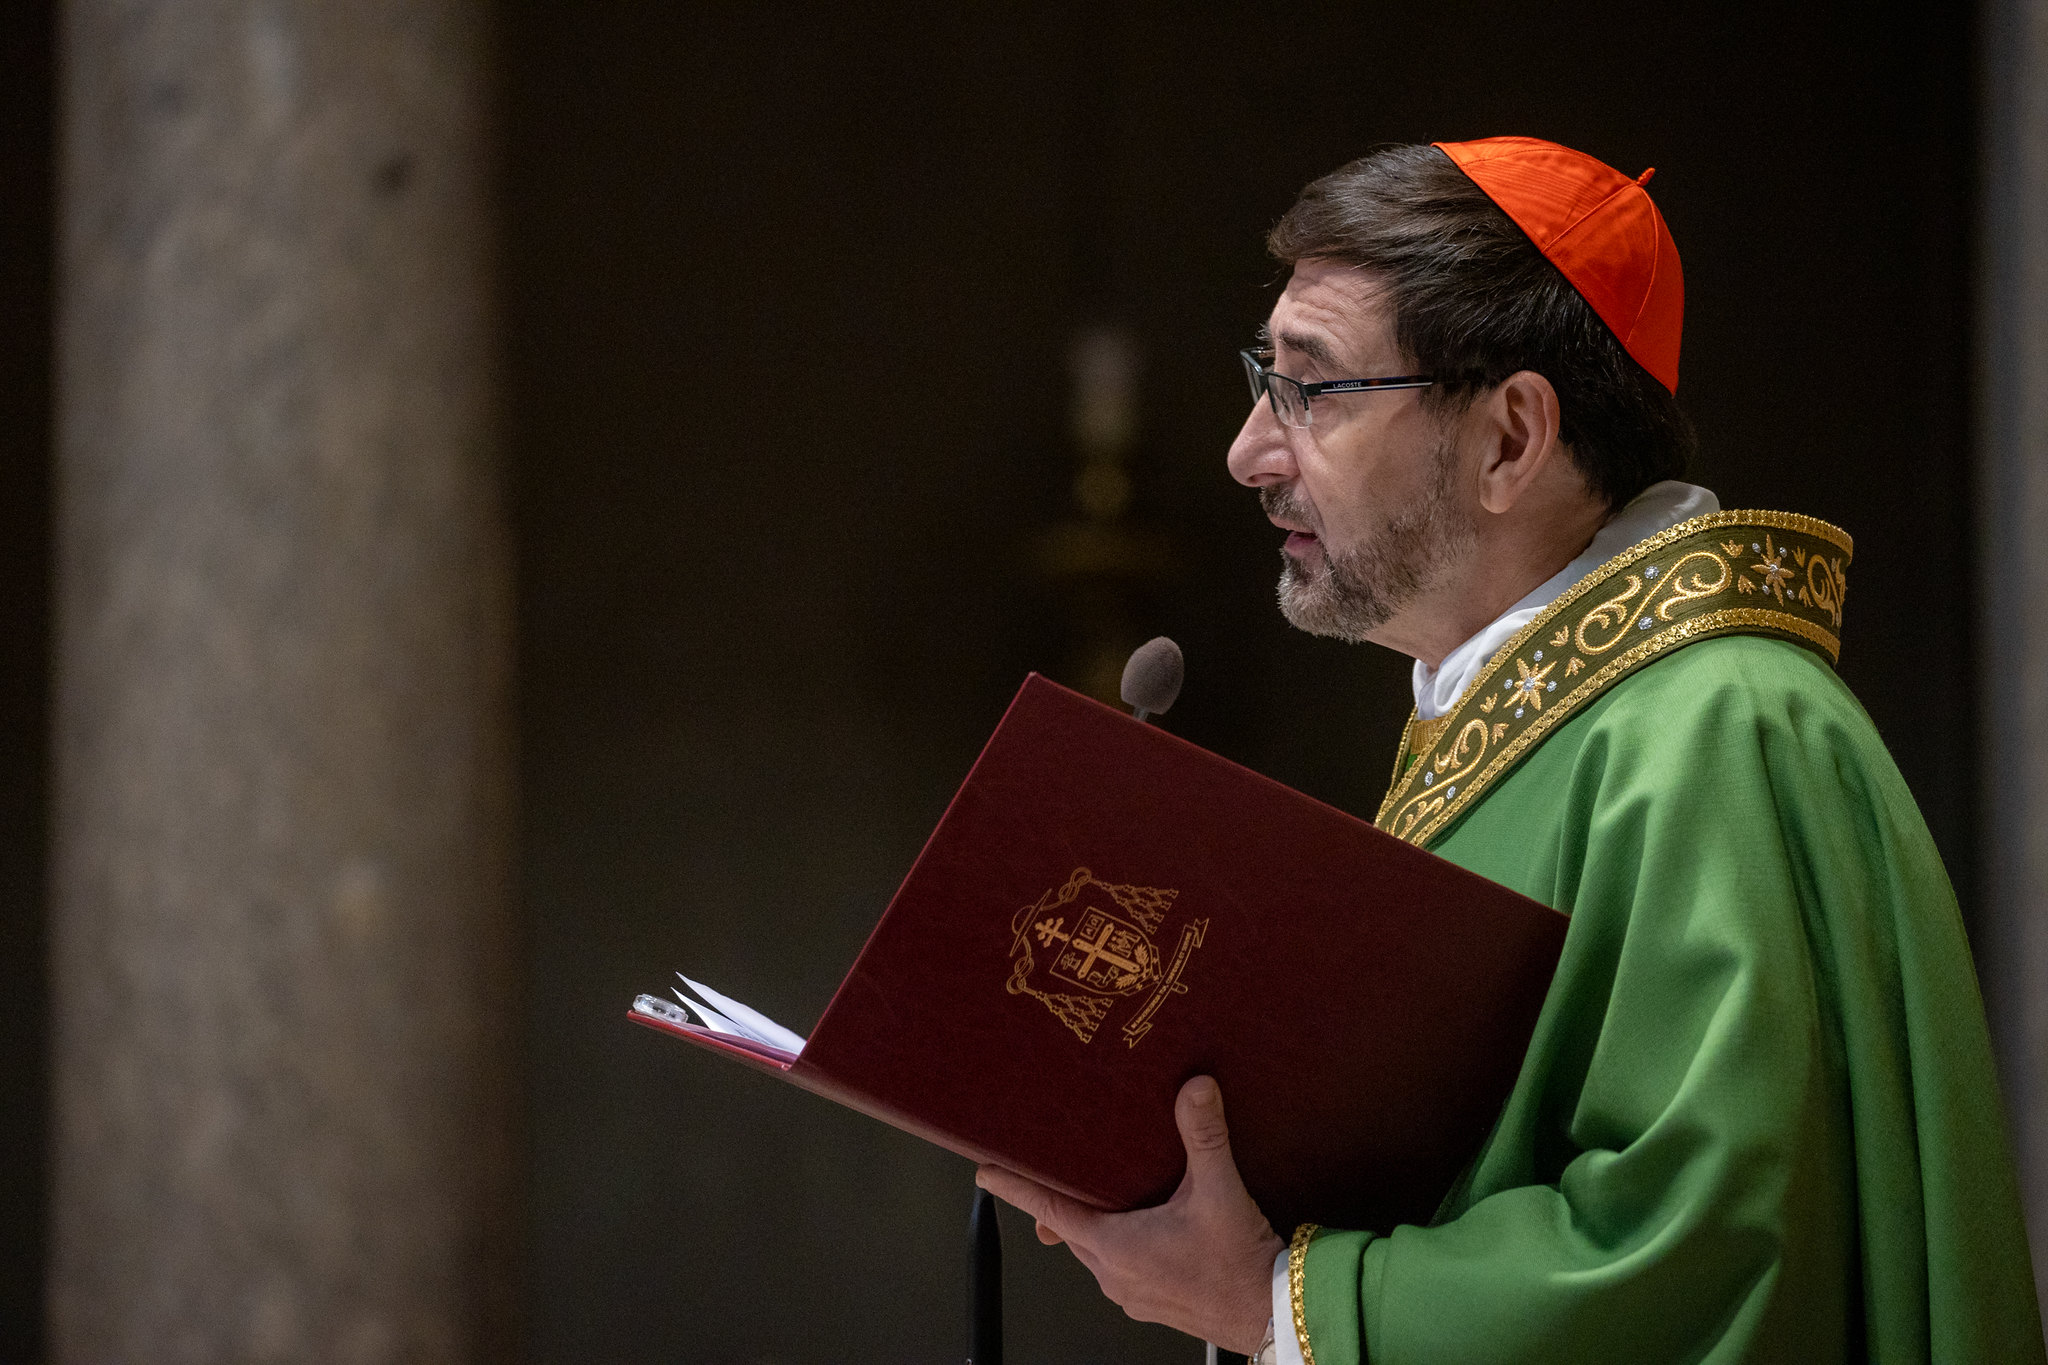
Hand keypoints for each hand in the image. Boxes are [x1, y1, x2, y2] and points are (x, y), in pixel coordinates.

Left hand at [975, 1075, 1283, 1351]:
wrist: (1272, 1311)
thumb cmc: (1240, 1266)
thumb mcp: (1219, 1191)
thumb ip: (1203, 1135)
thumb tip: (1195, 1089)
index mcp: (1115, 1248)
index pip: (1049, 1211)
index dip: (1016, 1188)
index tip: (987, 1173)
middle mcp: (1114, 1275)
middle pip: (1068, 1229)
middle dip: (1059, 1202)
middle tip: (1051, 1172)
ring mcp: (1131, 1292)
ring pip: (1093, 1249)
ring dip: (1093, 1223)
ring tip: (1105, 1192)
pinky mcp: (1151, 1300)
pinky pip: (1118, 1266)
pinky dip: (1118, 1242)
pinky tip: (1144, 1225)